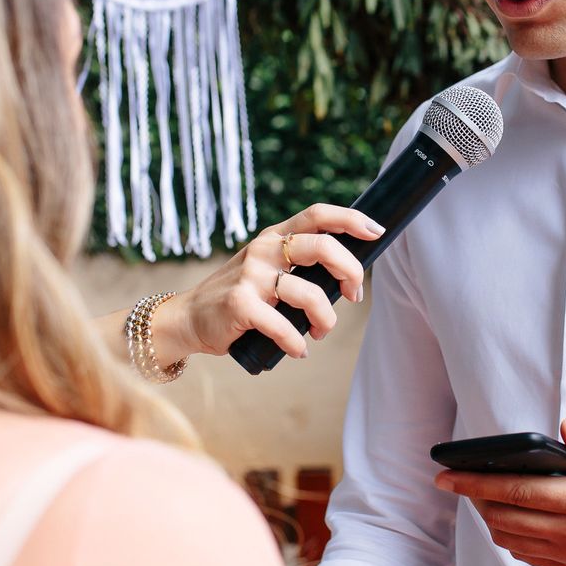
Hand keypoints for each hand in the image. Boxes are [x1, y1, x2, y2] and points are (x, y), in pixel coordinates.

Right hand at [154, 204, 384, 363]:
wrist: (189, 318)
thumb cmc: (240, 297)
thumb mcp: (266, 269)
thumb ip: (298, 266)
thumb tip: (348, 278)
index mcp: (275, 238)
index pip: (317, 215)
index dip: (350, 220)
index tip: (375, 231)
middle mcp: (264, 250)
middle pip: (322, 247)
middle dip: (350, 271)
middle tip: (353, 295)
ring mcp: (250, 276)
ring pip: (309, 293)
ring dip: (325, 319)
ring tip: (319, 332)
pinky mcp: (240, 305)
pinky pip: (284, 326)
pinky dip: (297, 343)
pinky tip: (297, 350)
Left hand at [433, 420, 565, 565]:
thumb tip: (565, 430)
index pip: (515, 492)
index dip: (474, 483)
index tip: (446, 475)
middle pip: (505, 519)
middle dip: (477, 500)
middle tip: (464, 481)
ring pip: (514, 542)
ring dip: (493, 520)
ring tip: (488, 497)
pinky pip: (533, 558)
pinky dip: (514, 539)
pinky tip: (516, 520)